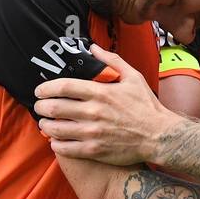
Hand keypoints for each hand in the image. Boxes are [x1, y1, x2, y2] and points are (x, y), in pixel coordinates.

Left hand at [34, 43, 171, 163]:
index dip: (46, 88)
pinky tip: (56, 141)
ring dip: (45, 125)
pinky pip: (66, 148)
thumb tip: (93, 48)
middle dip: (41, 106)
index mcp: (101, 93)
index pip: (64, 86)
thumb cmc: (147, 106)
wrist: (160, 136)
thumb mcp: (133, 77)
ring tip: (45, 123)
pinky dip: (56, 144)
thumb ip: (112, 61)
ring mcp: (93, 133)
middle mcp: (94, 112)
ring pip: (56, 129)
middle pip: (55, 108)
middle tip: (39, 106)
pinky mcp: (95, 150)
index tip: (39, 90)